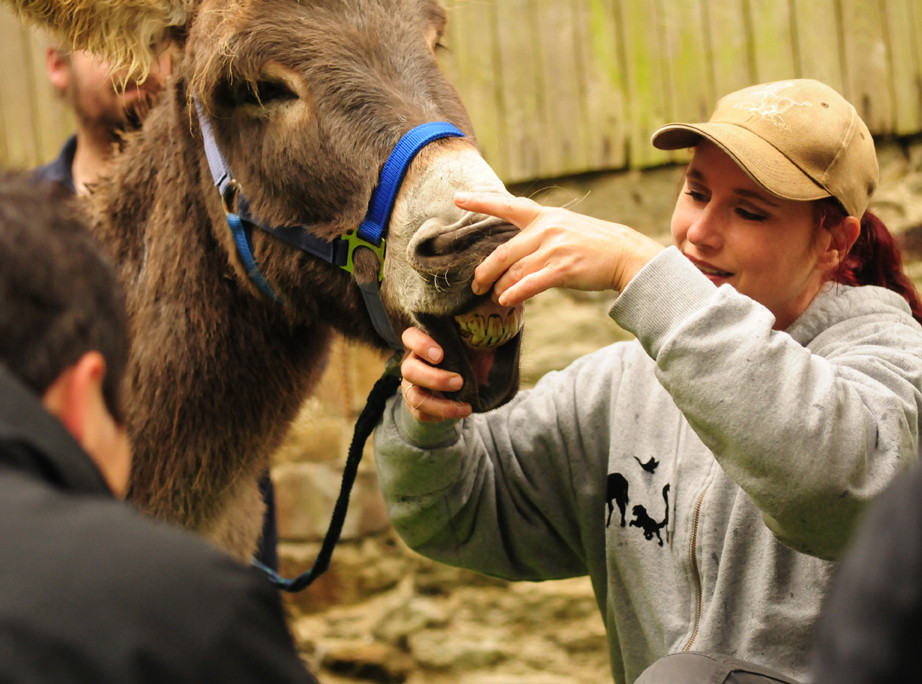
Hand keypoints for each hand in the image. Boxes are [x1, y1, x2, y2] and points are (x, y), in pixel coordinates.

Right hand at [399, 326, 471, 422]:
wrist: (465, 382)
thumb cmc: (468, 356)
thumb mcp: (472, 344)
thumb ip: (474, 338)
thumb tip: (488, 334)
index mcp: (423, 343)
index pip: (410, 336)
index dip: (420, 345)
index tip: (440, 355)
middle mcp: (412, 362)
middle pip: (409, 370)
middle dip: (435, 379)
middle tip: (459, 382)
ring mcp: (411, 385)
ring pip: (414, 396)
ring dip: (440, 404)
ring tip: (465, 407)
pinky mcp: (415, 404)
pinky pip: (420, 413)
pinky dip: (440, 415)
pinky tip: (459, 412)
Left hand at [454, 192, 663, 307]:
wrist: (624, 253)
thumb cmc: (593, 244)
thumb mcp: (565, 226)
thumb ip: (539, 234)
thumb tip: (514, 252)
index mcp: (544, 216)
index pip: (506, 205)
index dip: (480, 202)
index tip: (457, 198)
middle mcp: (546, 229)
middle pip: (503, 253)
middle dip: (484, 272)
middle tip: (476, 285)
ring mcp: (554, 249)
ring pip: (514, 272)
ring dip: (501, 288)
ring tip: (496, 297)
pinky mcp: (563, 269)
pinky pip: (530, 284)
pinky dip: (515, 294)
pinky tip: (507, 301)